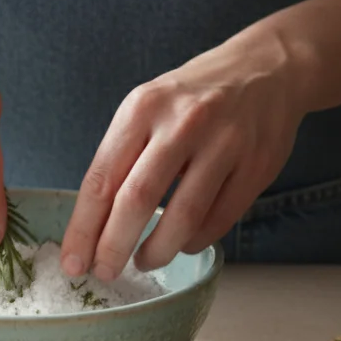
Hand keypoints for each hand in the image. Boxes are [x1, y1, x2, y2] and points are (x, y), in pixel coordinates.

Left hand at [61, 30, 305, 279]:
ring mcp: (225, 143)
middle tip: (104, 272)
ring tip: (144, 262)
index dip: (84, 228)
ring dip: (157, 251)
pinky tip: (182, 244)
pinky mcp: (257, 165)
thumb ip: (123, 156)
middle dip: (113, 247)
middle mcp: (183, 122)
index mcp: (143, 107)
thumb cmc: (193, 98)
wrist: (268, 68)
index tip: (72, 262)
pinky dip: (194, 241)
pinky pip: (218, 219)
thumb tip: (92, 225)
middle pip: (136, 200)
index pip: (101, 179)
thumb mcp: (149, 107)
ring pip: (183, 216)